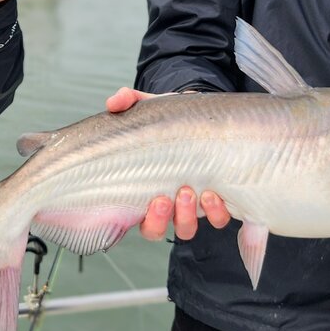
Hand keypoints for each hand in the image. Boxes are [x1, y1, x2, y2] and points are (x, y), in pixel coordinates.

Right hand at [106, 87, 231, 239]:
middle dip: (159, 219)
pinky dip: (216, 213)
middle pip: (154, 229)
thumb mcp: (149, 107)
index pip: (132, 216)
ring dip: (185, 217)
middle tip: (164, 198)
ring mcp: (189, 205)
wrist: (205, 117)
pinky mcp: (215, 202)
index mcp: (143, 187)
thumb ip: (129, 101)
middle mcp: (164, 203)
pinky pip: (217, 220)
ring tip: (191, 192)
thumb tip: (113, 102)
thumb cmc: (171, 118)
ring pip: (184, 228)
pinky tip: (215, 195)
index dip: (138, 217)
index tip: (148, 200)